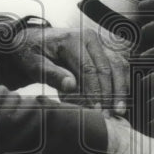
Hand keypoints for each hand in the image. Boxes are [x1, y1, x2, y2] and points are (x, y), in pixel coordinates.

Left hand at [9, 24, 130, 113]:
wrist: (34, 42)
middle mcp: (90, 38)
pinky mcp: (102, 51)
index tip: (96, 110)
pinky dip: (121, 82)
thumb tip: (71, 85)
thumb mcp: (34, 64)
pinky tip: (120, 100)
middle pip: (107, 68)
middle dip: (109, 94)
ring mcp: (98, 43)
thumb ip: (52, 74)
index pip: (89, 69)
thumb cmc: (32, 54)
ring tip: (119, 110)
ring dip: (120, 89)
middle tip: (108, 115)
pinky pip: (118, 66)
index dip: (94, 91)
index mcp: (73, 39)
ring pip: (117, 66)